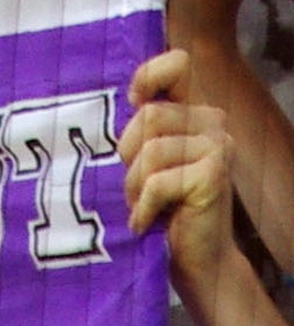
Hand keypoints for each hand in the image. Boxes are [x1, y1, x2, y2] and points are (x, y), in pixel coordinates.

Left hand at [118, 47, 234, 296]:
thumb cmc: (164, 208)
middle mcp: (213, 122)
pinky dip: (144, 207)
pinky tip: (145, 223)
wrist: (197, 261)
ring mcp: (218, 146)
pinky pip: (158, 181)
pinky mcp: (215, 174)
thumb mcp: (147, 160)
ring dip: (135, 186)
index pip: (178, 64)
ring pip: (151, 149)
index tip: (134, 101)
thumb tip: (107, 101)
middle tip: (136, 189)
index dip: (149, 75)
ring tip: (142, 208)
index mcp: (195, 112)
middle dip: (129, 156)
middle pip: (149, 116)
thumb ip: (140, 128)